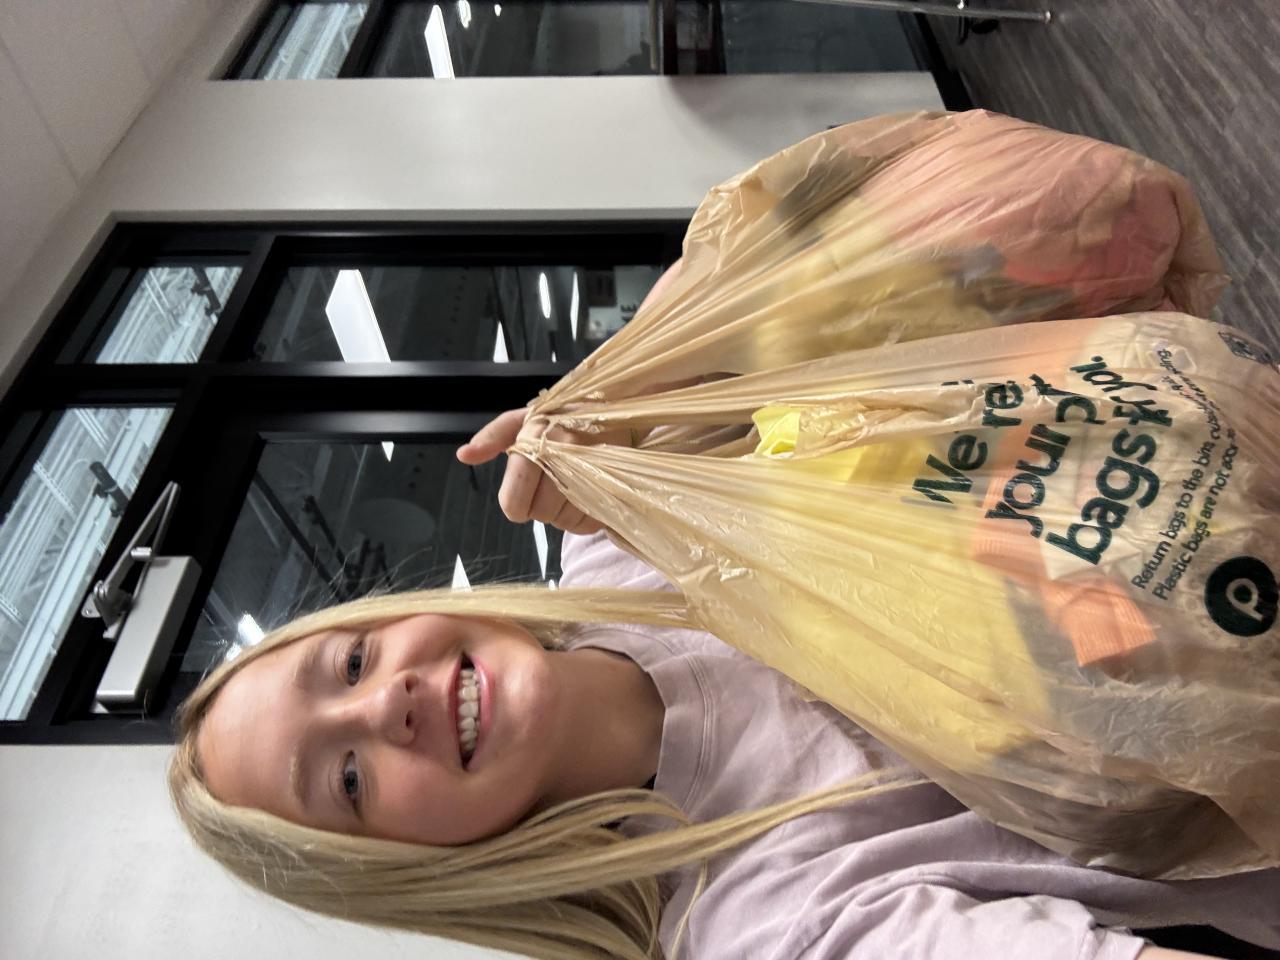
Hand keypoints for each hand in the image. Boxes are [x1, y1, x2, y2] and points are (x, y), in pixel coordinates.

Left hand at [456, 408, 606, 534]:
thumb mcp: (524, 420)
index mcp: (536, 436)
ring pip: (564, 521)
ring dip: (562, 513)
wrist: (616, 412)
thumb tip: (465, 455)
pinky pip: (588, 523)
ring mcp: (592, 470)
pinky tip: (585, 494)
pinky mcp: (612, 486)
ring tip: (569, 487)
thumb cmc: (563, 420)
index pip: (514, 501)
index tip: (523, 492)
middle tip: (549, 486)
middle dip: (540, 507)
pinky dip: (584, 517)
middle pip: (540, 514)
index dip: (515, 504)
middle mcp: (565, 452)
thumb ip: (493, 437)